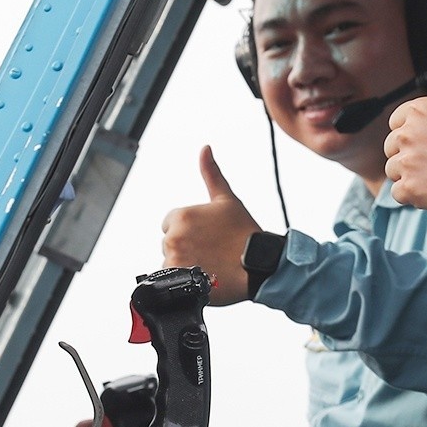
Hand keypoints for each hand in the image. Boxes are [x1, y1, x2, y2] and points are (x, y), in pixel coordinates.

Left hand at [162, 145, 262, 304]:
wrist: (256, 264)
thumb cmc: (244, 232)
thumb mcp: (227, 199)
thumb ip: (211, 173)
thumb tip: (204, 148)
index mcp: (181, 215)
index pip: (171, 223)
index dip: (190, 230)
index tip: (208, 235)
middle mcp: (173, 236)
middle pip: (170, 242)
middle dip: (187, 246)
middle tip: (211, 249)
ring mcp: (174, 258)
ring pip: (171, 259)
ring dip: (185, 261)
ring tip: (210, 262)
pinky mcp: (178, 277)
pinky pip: (173, 277)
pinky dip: (185, 277)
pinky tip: (205, 273)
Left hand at [383, 25, 426, 216]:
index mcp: (419, 109)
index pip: (399, 122)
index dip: (418, 132)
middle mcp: (408, 133)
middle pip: (393, 146)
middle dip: (412, 153)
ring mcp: (407, 162)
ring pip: (393, 169)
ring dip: (412, 174)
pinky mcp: (409, 189)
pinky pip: (397, 192)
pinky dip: (414, 194)